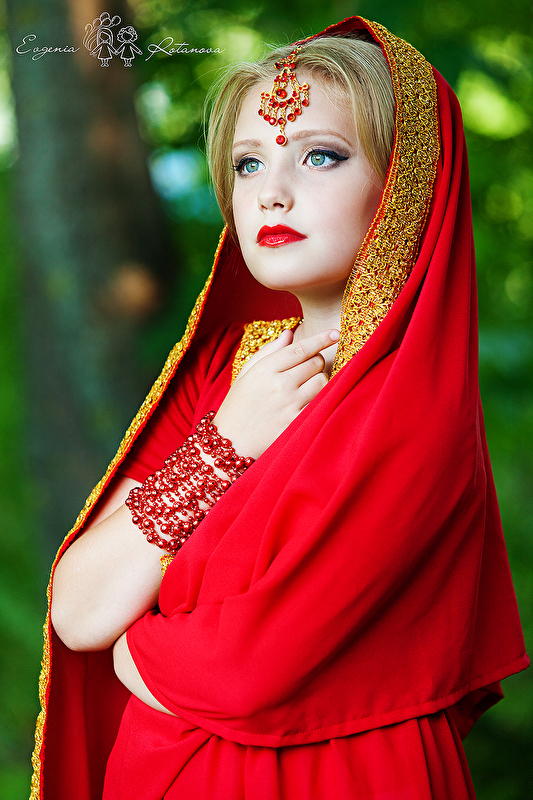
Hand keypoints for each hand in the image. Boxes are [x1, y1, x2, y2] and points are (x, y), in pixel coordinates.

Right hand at [214, 328, 339, 458]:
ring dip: (321, 380)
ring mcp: (289, 405)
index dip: (321, 339)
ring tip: (308, 386)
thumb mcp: (245, 374)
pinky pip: (322, 402)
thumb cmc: (238, 406)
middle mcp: (278, 385)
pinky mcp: (297, 423)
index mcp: (264, 369)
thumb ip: (268, 352)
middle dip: (316, 362)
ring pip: (323, 381)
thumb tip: (290, 333)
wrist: (230, 443)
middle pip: (315, 362)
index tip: (335, 333)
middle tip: (308, 370)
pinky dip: (322, 399)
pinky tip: (312, 401)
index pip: (301, 348)